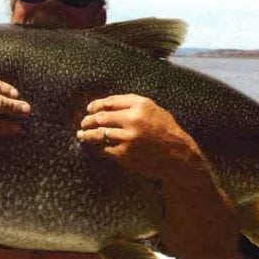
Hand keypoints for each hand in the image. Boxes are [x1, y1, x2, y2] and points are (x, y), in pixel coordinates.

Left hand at [76, 93, 206, 179]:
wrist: (177, 156)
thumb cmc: (166, 130)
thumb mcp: (154, 110)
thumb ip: (133, 105)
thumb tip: (106, 105)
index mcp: (141, 105)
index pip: (110, 102)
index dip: (96, 105)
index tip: (89, 109)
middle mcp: (133, 119)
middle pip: (101, 117)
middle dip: (88, 120)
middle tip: (83, 123)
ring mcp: (127, 138)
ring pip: (99, 134)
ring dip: (87, 135)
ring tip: (81, 135)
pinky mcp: (124, 153)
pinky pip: (104, 149)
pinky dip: (97, 148)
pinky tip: (93, 147)